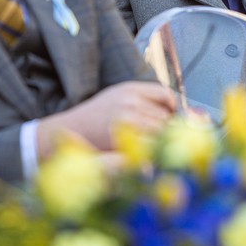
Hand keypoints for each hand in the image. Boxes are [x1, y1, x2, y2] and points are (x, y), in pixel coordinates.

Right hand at [36, 81, 175, 157]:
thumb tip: (175, 111)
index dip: (173, 108)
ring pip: (160, 134)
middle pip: (166, 117)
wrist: (70, 131)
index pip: (165, 95)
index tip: (172, 119)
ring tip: (154, 149)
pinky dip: (152, 154)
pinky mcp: (123, 141)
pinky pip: (149, 148)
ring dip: (162, 143)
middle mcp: (130, 102)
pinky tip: (147, 156)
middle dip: (168, 130)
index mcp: (130, 89)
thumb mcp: (118, 97)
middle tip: (164, 140)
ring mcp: (127, 121)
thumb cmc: (96, 116)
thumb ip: (144, 100)